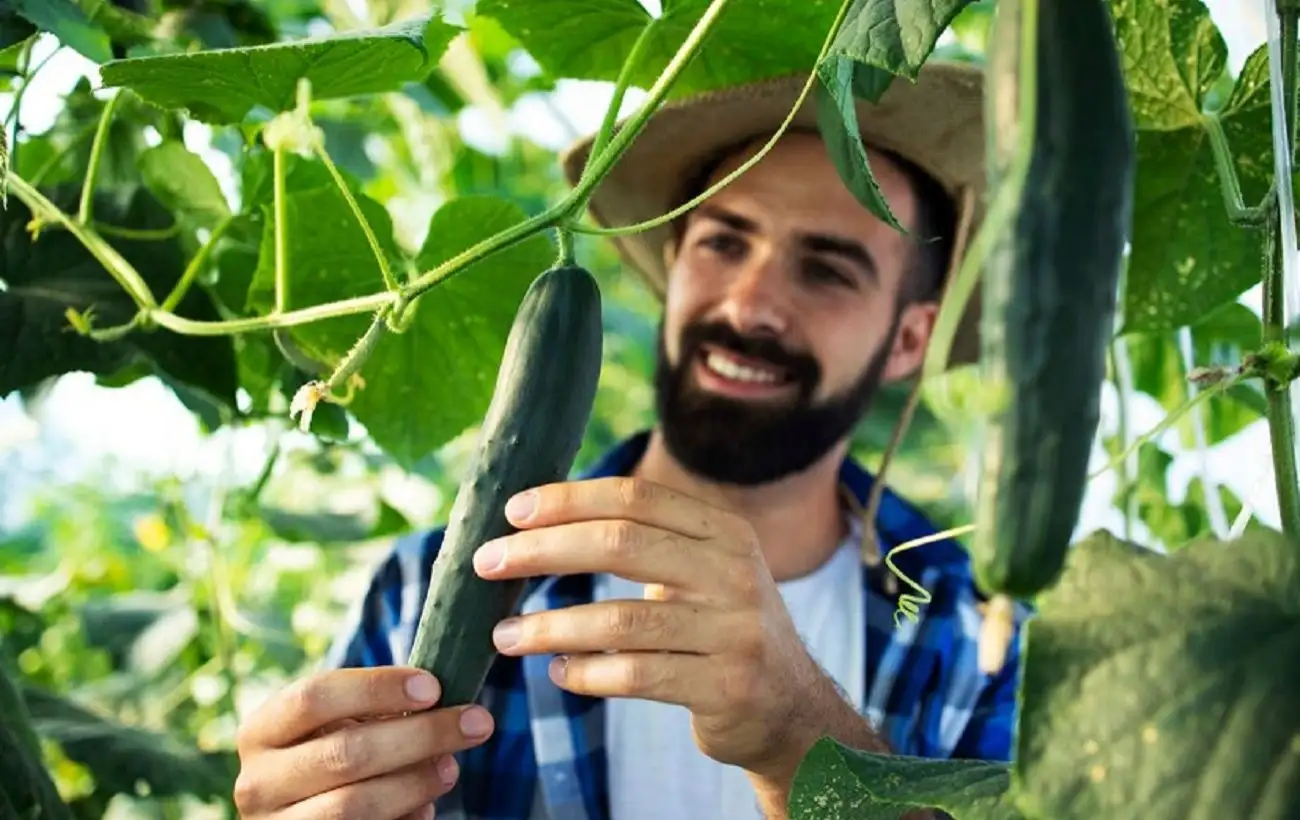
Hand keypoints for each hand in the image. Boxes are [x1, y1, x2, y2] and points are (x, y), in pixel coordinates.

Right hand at [232, 666, 495, 819]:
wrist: (299, 815)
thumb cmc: (331, 755)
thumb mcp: (336, 727)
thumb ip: (371, 710)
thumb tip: (439, 696)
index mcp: (261, 731)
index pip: (314, 697)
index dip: (377, 688)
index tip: (433, 687)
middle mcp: (257, 782)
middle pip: (345, 753)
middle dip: (420, 735)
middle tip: (475, 722)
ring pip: (354, 804)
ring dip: (415, 783)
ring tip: (451, 766)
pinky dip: (404, 818)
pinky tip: (426, 805)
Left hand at [472, 476, 841, 781]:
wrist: (792, 710)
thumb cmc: (722, 631)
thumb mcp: (706, 571)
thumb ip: (646, 540)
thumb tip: (542, 520)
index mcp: (724, 532)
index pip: (635, 498)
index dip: (569, 500)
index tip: (513, 512)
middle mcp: (735, 573)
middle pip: (621, 544)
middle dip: (543, 551)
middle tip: (488, 563)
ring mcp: (735, 631)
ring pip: (620, 620)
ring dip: (550, 627)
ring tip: (506, 636)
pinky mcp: (726, 687)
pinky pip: (636, 676)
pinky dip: (586, 673)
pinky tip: (560, 673)